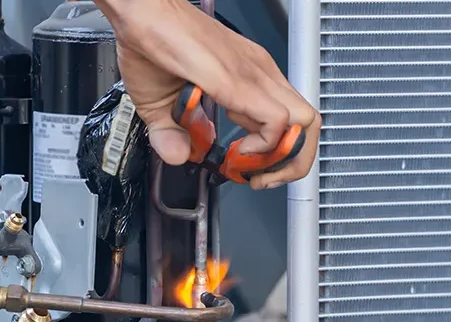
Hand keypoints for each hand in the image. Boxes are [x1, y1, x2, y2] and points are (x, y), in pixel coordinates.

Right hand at [94, 0, 319, 189]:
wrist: (140, 12)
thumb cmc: (152, 44)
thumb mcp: (158, 104)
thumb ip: (170, 134)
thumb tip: (179, 156)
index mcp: (251, 77)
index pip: (293, 120)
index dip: (279, 154)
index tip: (250, 168)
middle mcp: (260, 74)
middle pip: (310, 123)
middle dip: (292, 162)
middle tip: (260, 175)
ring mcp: (254, 74)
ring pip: (305, 123)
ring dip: (283, 159)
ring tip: (251, 167)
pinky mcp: (238, 81)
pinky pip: (275, 121)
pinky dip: (264, 147)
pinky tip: (238, 150)